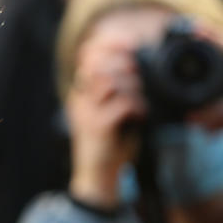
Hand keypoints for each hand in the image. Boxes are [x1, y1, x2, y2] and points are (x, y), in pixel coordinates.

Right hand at [66, 32, 147, 208]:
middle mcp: (80, 100)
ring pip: (109, 81)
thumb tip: (140, 67)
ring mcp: (87, 113)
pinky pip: (121, 105)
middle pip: (96, 63)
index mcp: (82, 93)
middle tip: (140, 69)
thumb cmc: (110, 145)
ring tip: (143, 97)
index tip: (131, 43)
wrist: (99, 179)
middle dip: (123, 60)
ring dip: (132, 85)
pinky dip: (138, 106)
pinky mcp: (98, 128)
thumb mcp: (113, 113)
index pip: (87, 55)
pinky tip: (143, 115)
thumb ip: (120, 91)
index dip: (109, 44)